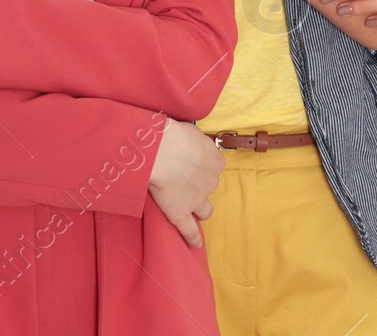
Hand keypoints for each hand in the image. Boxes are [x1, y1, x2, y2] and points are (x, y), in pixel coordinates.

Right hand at [148, 120, 223, 247]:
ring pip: (206, 210)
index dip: (203, 167)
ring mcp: (197, 199)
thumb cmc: (173, 135)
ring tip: (189, 208)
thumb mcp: (192, 132)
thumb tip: (190, 143)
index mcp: (216, 161)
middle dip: (201, 186)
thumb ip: (195, 143)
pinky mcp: (181, 213)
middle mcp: (211, 181)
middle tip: (185, 181)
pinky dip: (193, 238)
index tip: (193, 165)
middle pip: (210, 187)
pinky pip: (190, 231)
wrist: (160, 150)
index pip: (214, 167)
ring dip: (200, 209)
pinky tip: (194, 244)